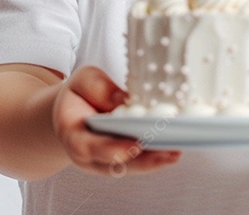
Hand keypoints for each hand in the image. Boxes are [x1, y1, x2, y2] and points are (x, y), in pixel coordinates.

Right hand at [51, 65, 180, 175]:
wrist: (73, 113)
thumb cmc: (80, 94)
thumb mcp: (83, 81)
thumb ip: (99, 88)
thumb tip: (124, 100)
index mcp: (71, 134)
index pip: (88, 146)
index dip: (112, 148)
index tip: (136, 145)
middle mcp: (87, 155)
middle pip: (114, 164)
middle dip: (143, 160)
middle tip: (168, 152)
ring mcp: (103, 162)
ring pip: (129, 167)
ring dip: (154, 162)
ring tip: (177, 152)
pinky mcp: (120, 161)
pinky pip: (138, 163)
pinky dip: (156, 158)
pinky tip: (174, 150)